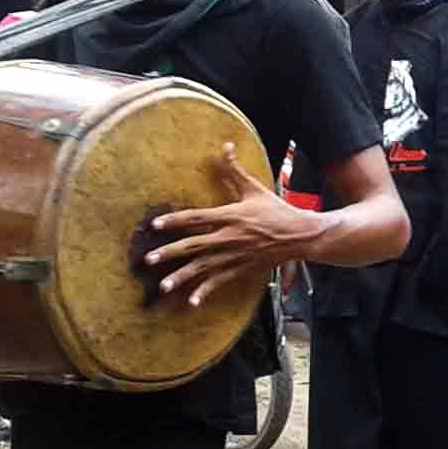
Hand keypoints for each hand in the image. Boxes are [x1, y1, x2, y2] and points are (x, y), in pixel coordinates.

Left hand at [144, 144, 317, 307]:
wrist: (299, 235)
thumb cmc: (276, 210)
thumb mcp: (254, 189)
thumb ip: (234, 170)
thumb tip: (225, 146)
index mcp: (230, 216)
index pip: (196, 218)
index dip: (174, 221)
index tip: (155, 225)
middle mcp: (229, 237)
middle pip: (193, 246)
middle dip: (168, 253)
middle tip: (148, 259)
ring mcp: (234, 256)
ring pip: (202, 268)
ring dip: (181, 278)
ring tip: (162, 286)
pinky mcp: (241, 269)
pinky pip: (219, 282)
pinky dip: (205, 292)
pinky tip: (191, 302)